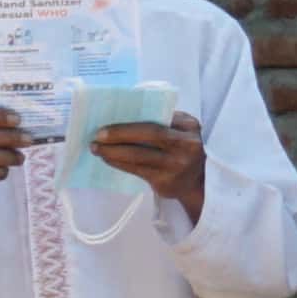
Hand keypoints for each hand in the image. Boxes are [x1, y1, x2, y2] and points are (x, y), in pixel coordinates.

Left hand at [85, 111, 209, 222]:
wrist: (200, 182)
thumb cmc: (183, 148)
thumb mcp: (183, 130)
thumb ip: (164, 121)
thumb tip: (125, 115)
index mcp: (189, 126)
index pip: (158, 118)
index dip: (132, 121)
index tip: (108, 120)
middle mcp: (186, 144)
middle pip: (150, 134)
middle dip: (119, 134)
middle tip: (97, 135)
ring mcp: (177, 165)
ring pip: (139, 155)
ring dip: (113, 152)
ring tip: (96, 148)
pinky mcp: (165, 182)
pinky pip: (136, 170)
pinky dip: (118, 163)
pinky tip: (108, 158)